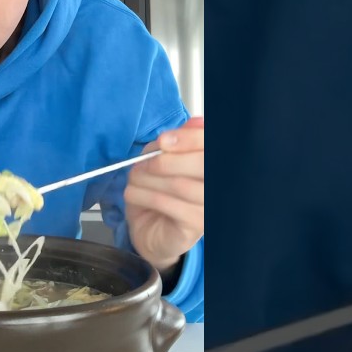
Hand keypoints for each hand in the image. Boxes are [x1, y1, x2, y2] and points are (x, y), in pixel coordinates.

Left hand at [124, 116, 204, 271]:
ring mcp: (210, 205)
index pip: (210, 144)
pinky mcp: (196, 224)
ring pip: (180, 185)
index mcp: (213, 161)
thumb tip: (193, 122)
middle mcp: (218, 183)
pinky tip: (134, 195)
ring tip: (133, 179)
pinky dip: (145, 196)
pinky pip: (169, 204)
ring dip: (148, 179)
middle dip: (165, 161)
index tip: (163, 141)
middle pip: (202, 164)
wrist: (151, 228)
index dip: (188, 138)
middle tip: (142, 164)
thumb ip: (179, 139)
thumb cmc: (160, 189)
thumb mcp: (165, 156)